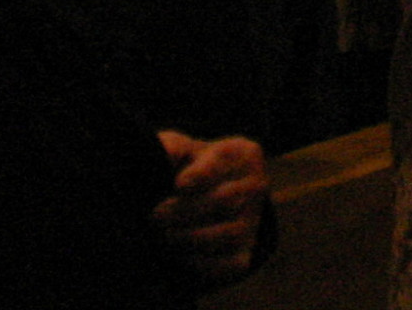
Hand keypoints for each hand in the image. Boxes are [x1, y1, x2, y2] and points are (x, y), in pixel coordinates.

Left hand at [152, 133, 266, 286]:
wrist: (197, 202)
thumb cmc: (186, 167)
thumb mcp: (179, 149)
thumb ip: (171, 148)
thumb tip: (162, 155)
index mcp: (242, 153)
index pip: (225, 163)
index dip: (202, 175)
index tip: (180, 184)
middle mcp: (256, 186)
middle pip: (225, 200)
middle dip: (185, 211)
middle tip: (155, 216)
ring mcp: (253, 221)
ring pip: (229, 234)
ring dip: (191, 238)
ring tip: (164, 235)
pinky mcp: (244, 254)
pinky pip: (228, 264)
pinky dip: (202, 263)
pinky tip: (179, 254)